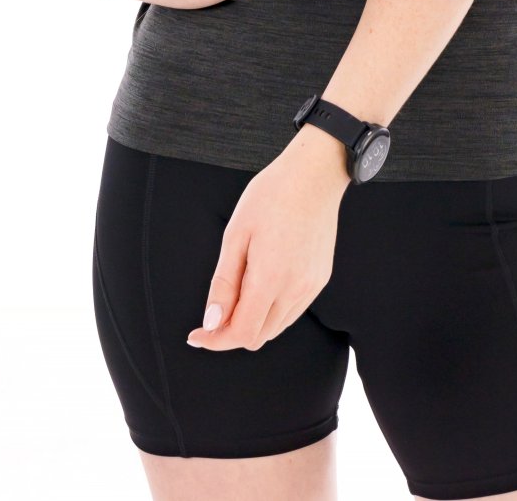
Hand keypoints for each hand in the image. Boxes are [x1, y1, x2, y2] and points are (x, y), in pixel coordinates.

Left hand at [186, 126, 350, 351]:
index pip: (242, 334)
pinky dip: (271, 312)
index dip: (216, 341)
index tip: (196, 335)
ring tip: (235, 295)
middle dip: (231, 332)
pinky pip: (292, 311)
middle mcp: (295, 289)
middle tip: (212, 314)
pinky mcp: (320, 279)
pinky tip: (260, 287)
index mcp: (270, 278)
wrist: (314, 175)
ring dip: (252, 323)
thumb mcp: (235, 235)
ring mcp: (311, 286)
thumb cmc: (270, 196)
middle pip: (258, 337)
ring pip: (276, 328)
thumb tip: (212, 322)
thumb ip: (223, 284)